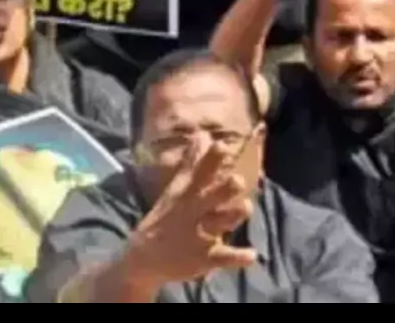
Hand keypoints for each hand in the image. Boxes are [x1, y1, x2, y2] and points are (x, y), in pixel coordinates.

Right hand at [125, 130, 260, 285]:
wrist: (142, 260)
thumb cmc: (167, 218)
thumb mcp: (176, 191)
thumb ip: (192, 164)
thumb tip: (202, 134)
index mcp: (187, 194)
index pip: (200, 173)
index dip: (211, 160)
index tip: (222, 145)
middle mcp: (193, 212)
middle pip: (211, 196)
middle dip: (224, 188)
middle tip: (237, 180)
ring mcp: (199, 235)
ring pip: (220, 223)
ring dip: (233, 215)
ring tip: (247, 207)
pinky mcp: (204, 258)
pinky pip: (222, 257)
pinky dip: (237, 257)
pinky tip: (252, 254)